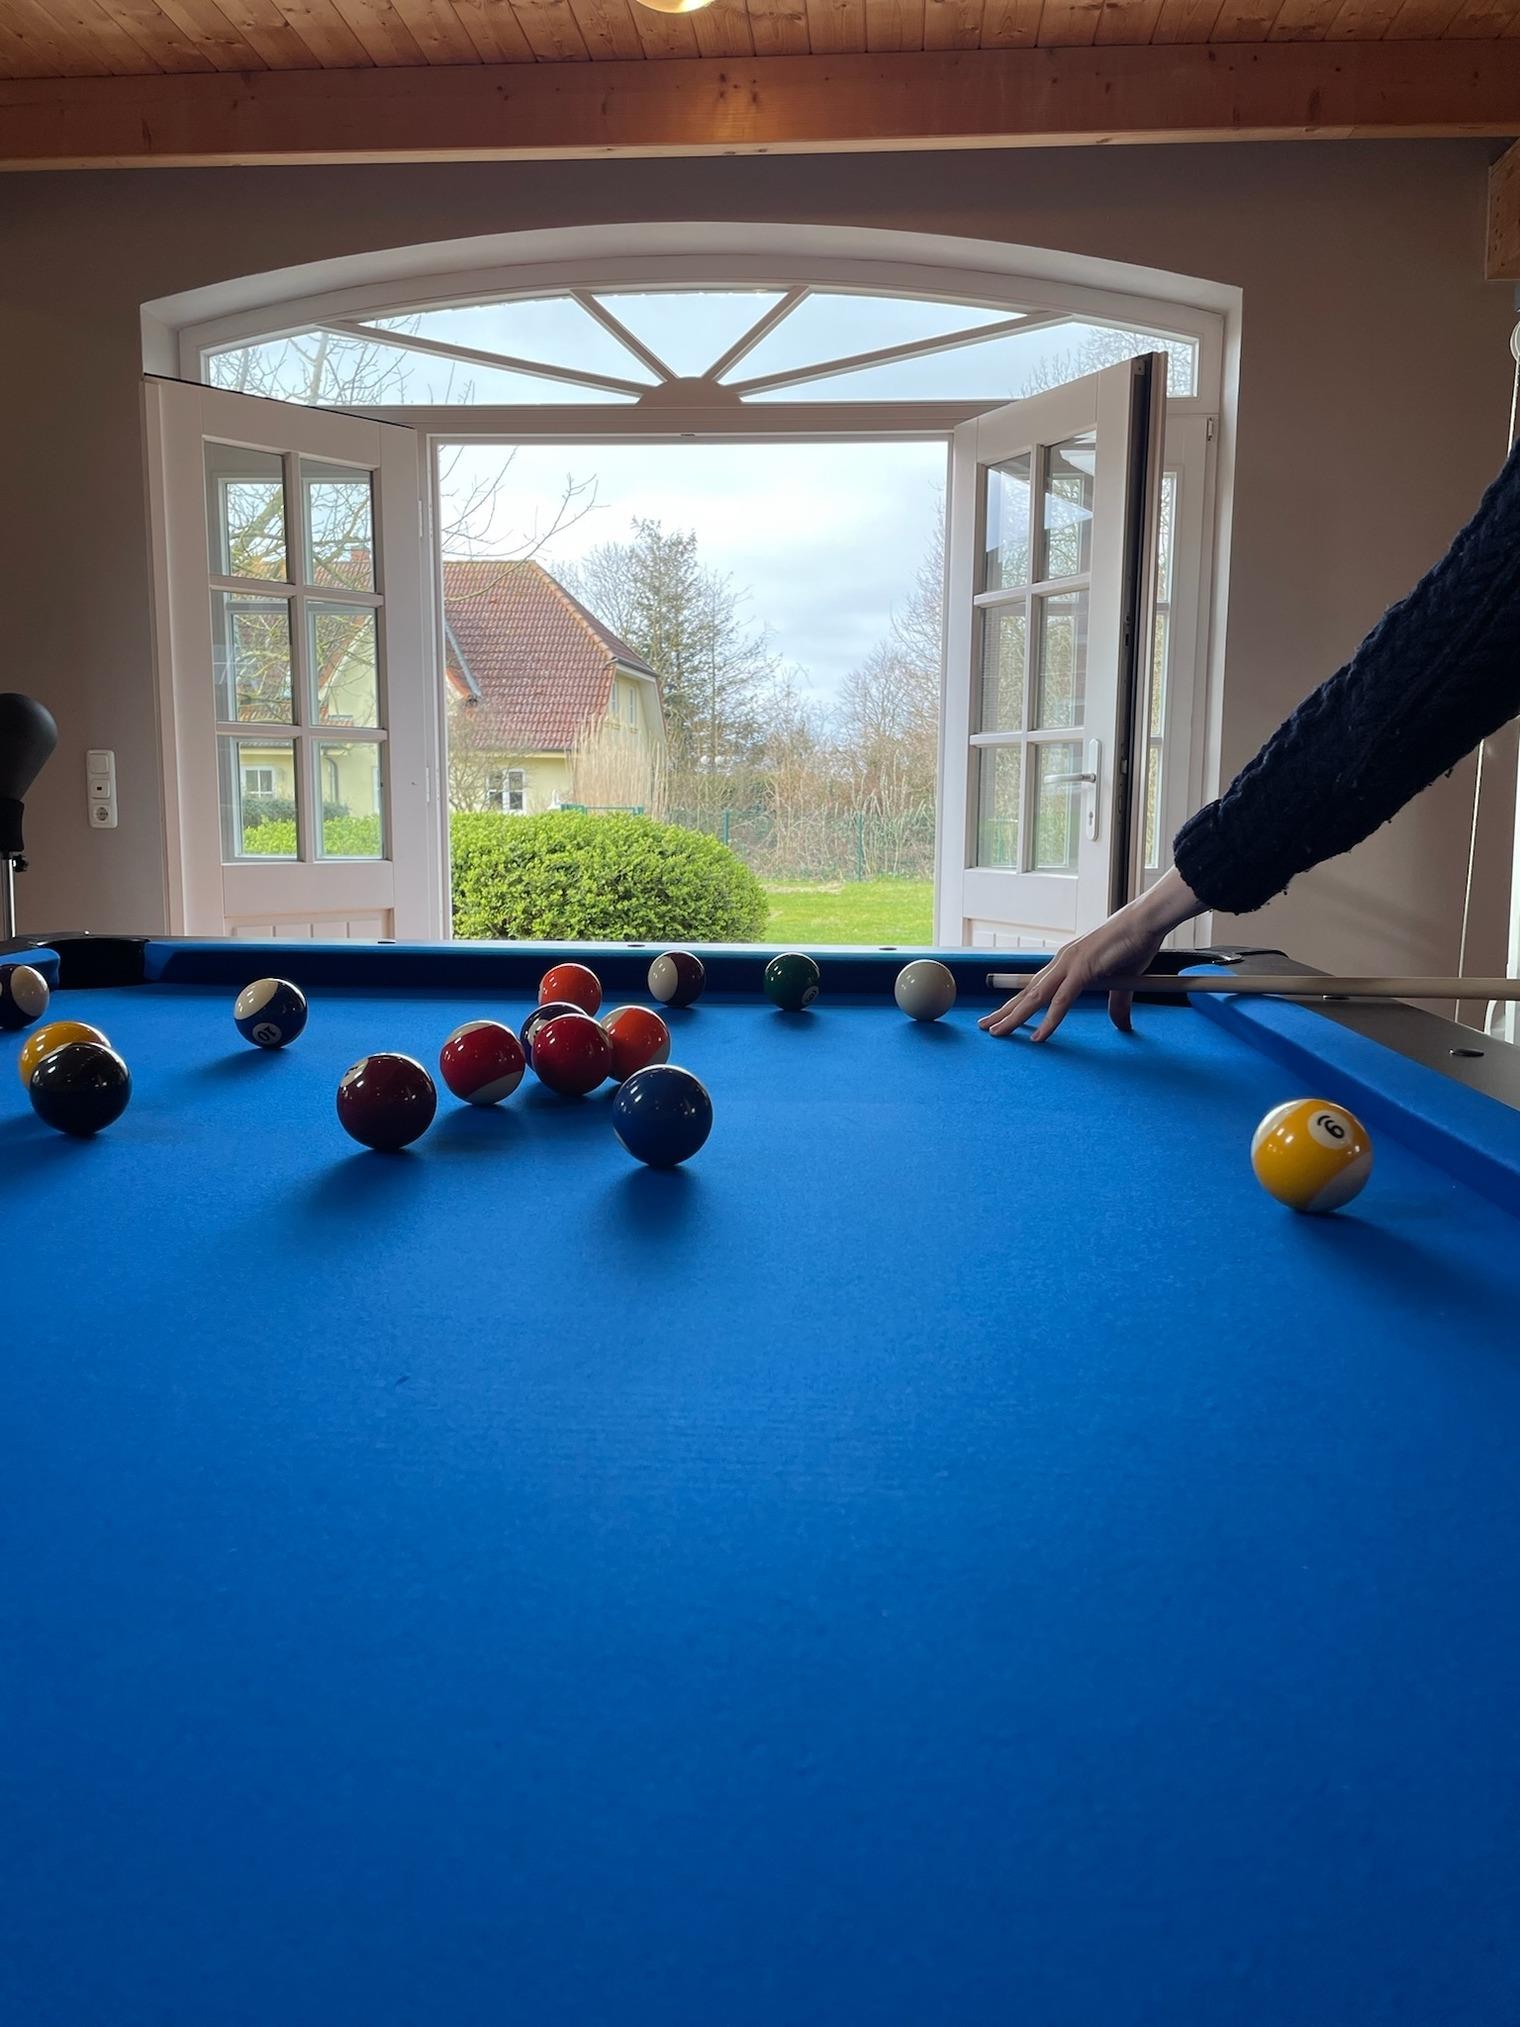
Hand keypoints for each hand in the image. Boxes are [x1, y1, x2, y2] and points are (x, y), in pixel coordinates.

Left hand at [978, 867, 1204, 1042]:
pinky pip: (1062, 1001)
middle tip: (984, 1027)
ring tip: (997, 1033)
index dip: (1016, 1004)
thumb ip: (1117, 1005)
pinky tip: (1038, 1037)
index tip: (1000, 1017)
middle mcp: (1061, 962)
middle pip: (1027, 993)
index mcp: (1066, 963)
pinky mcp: (1082, 969)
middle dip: (1004, 1011)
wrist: (1147, 921)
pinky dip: (1049, 1020)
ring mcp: (1069, 965)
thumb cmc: (1134, 945)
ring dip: (1015, 1017)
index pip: (1035, 988)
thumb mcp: (1122, 983)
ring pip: (1036, 997)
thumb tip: (1121, 1027)